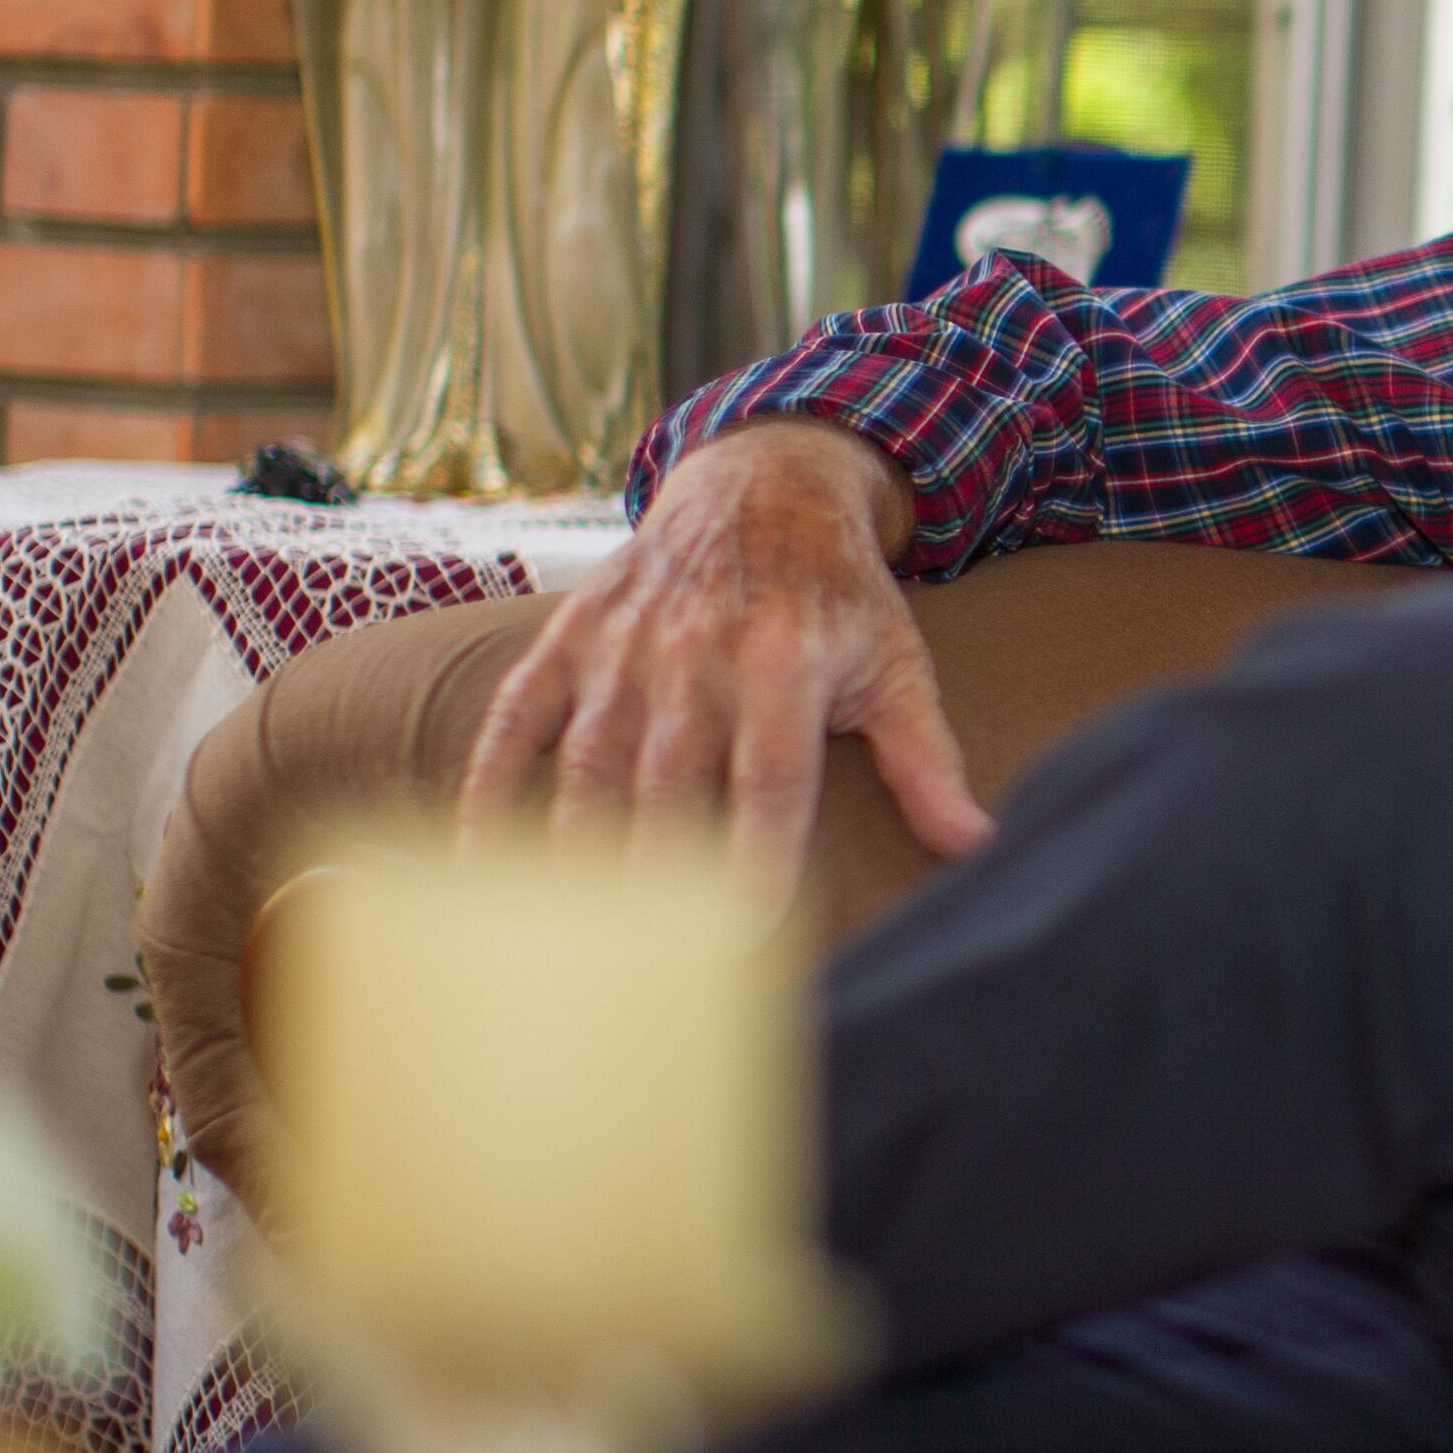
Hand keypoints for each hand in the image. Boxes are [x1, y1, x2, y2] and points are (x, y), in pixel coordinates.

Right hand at [459, 420, 995, 895]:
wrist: (761, 483)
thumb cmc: (837, 596)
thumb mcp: (896, 664)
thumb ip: (926, 761)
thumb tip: (979, 847)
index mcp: (786, 659)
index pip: (770, 776)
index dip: (756, 856)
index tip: (745, 936)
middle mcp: (696, 650)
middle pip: (668, 781)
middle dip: (656, 876)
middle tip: (645, 969)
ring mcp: (623, 645)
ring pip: (587, 762)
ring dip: (573, 852)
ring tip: (565, 943)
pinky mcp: (569, 638)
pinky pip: (514, 720)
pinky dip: (485, 790)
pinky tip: (473, 868)